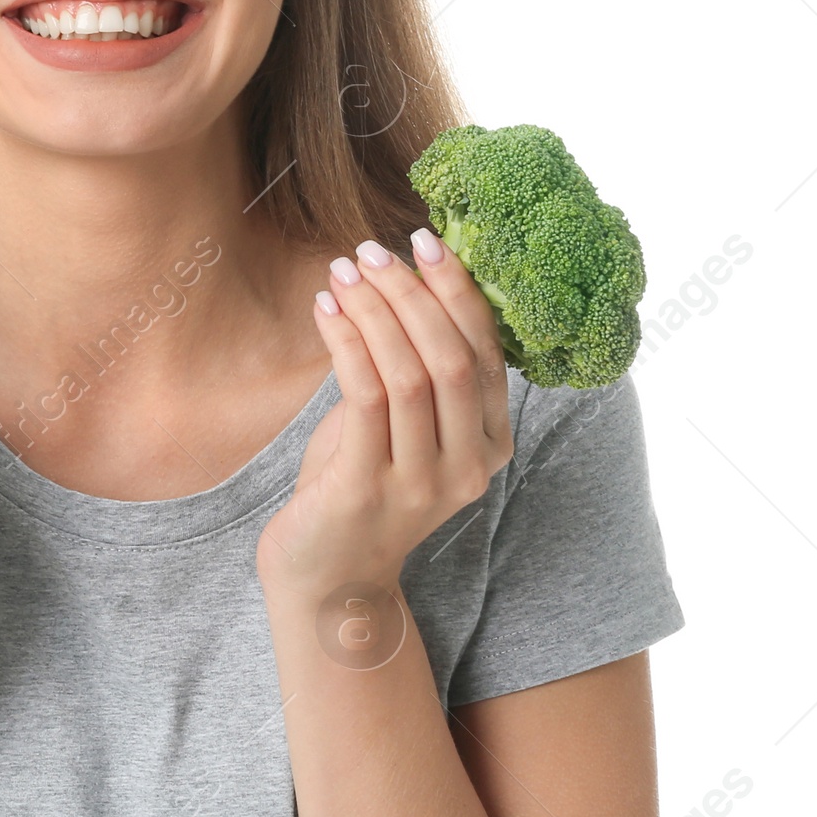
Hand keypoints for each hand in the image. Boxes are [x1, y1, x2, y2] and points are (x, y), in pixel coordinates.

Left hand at [257, 229, 513, 607]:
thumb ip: (416, 367)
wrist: (329, 575)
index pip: (487, 352)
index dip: (458, 291)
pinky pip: (366, 397)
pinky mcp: (368, 489)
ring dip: (373, 311)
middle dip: (412, 293)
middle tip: (372, 251)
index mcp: (491, 443)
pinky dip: (346, 343)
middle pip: (452, 358)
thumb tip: (401, 276)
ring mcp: (422, 483)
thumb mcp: (403, 425)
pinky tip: (325, 312)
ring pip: (410, 374)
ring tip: (342, 272)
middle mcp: (469, 466)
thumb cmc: (362, 483)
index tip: (424, 241)